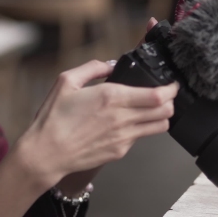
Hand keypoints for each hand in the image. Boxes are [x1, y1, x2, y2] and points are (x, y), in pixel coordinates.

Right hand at [54, 16, 161, 193]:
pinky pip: (140, 138)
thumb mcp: (66, 81)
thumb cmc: (54, 119)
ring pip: (159, 127)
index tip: (171, 84)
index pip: (157, 96)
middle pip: (165, 112)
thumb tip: (110, 63)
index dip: (170, 89)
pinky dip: (141, 129)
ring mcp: (123, 137)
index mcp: (111, 97)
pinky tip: (128, 123)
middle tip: (165, 95)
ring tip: (152, 109)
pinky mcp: (119, 152)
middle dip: (170, 101)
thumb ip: (92, 68)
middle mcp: (122, 118)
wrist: (46, 153)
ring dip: (161, 116)